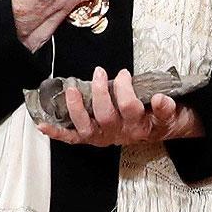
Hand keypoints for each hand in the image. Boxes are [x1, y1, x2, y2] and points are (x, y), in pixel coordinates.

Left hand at [38, 67, 203, 146]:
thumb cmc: (157, 117)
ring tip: (71, 90)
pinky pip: (73, 138)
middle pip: (106, 115)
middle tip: (100, 72)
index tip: (124, 73)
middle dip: (100, 92)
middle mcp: (118, 134)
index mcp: (138, 126)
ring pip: (86, 127)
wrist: (154, 132)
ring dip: (76, 109)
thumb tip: (161, 99)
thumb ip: (165, 107)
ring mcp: (102, 137)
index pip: (130, 107)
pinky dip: (57, 133)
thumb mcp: (168, 112)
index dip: (125, 89)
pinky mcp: (90, 138)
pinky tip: (43, 125)